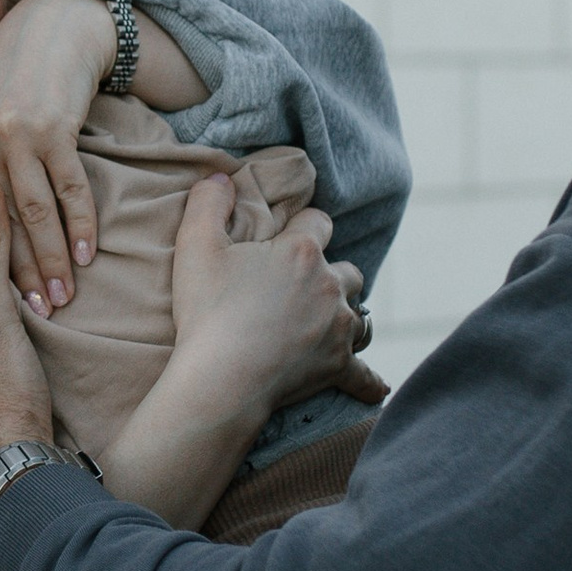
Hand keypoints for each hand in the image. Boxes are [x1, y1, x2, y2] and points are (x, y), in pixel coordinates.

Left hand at [0, 0, 110, 317]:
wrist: (52, 27)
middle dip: (18, 274)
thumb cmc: (0, 74)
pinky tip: (87, 255)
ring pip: (34, 213)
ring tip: (62, 298)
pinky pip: (69, 188)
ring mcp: (15, 132)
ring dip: (52, 261)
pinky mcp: (55, 127)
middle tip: (34, 316)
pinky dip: (81, 224)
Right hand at [166, 181, 364, 419]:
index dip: (301, 228)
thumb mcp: (195, 245)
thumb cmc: (208, 312)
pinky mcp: (337, 366)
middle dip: (330, 274)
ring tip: (324, 325)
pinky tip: (376, 391)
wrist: (220, 379)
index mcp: (301, 251)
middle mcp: (330, 285)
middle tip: (300, 289)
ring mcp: (338, 327)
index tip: (284, 241)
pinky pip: (363, 373)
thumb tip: (220, 179)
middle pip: (347, 270)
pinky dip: (367, 380)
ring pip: (358, 315)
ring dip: (343, 317)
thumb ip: (208, 203)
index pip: (318, 222)